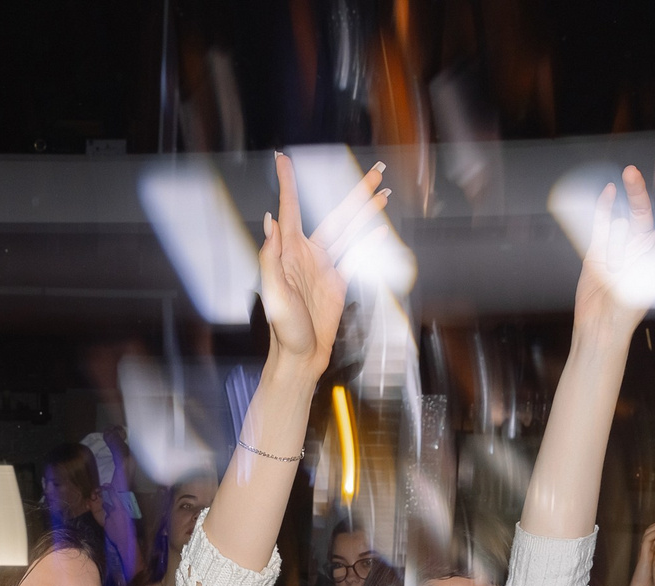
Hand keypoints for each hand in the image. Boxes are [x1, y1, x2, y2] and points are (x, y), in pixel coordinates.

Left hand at [257, 152, 386, 375]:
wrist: (301, 356)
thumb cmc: (283, 329)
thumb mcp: (273, 294)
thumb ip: (271, 258)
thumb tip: (271, 222)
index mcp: (290, 252)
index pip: (290, 210)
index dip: (287, 184)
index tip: (282, 159)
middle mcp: (308, 254)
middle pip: (338, 214)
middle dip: (357, 192)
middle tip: (376, 169)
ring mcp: (325, 266)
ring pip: (351, 230)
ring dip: (368, 211)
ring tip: (384, 190)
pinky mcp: (338, 281)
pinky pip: (356, 254)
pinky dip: (369, 239)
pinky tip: (379, 226)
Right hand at [573, 161, 654, 340]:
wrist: (602, 321)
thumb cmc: (635, 299)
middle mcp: (645, 242)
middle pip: (647, 206)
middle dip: (641, 189)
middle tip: (632, 172)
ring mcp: (621, 243)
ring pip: (626, 211)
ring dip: (627, 200)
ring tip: (625, 180)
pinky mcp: (598, 248)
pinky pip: (603, 220)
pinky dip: (605, 205)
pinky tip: (608, 191)